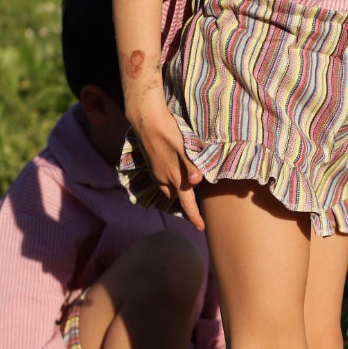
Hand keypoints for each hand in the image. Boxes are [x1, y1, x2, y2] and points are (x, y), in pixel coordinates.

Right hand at [130, 99, 204, 230]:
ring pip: (167, 188)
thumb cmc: (169, 132)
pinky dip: (169, 181)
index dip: (194, 216)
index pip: (186, 203)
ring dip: (176, 191)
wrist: (146, 119)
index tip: (201, 228)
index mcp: (174, 176)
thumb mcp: (184, 148)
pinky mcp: (151, 164)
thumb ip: (191, 166)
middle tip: (196, 204)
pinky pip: (161, 179)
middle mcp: (163, 178)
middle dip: (185, 203)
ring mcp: (155, 171)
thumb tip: (197, 183)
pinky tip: (174, 171)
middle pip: (176, 197)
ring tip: (186, 188)